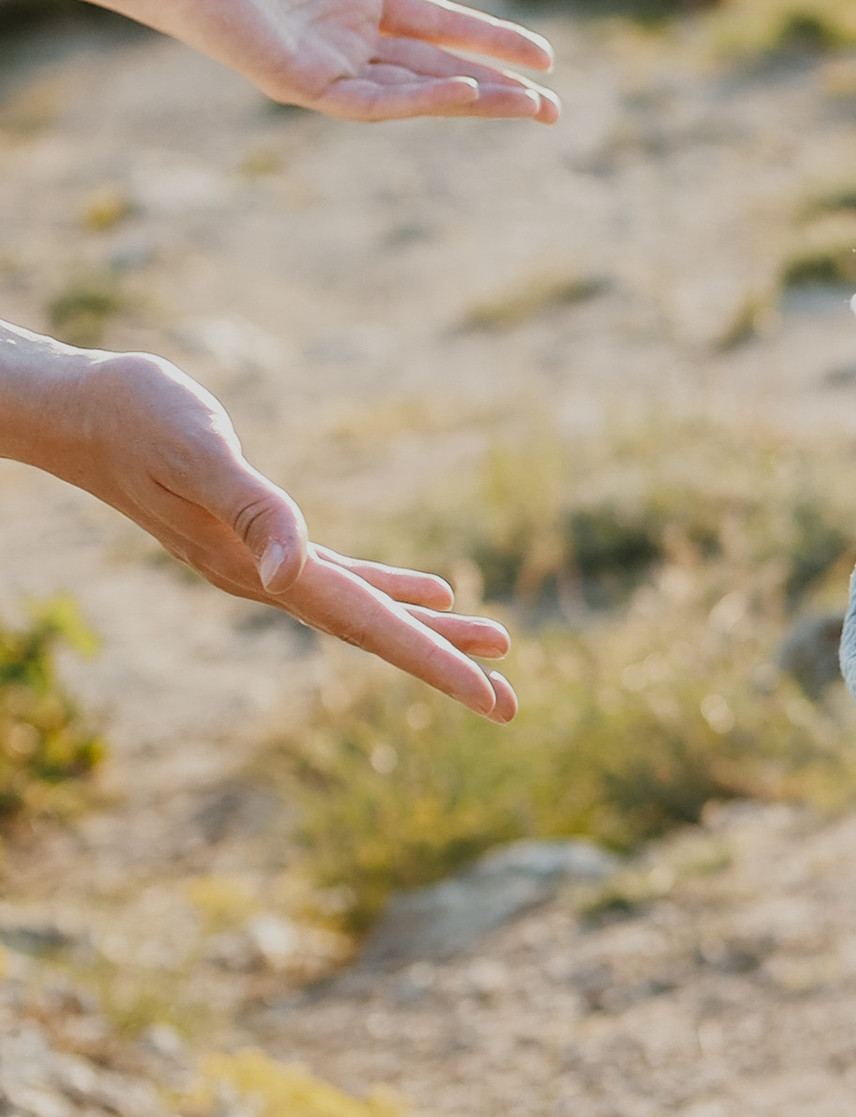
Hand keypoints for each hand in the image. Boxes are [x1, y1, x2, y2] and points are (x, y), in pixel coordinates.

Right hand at [1, 332, 515, 716]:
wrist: (83, 411)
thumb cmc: (140, 421)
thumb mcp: (202, 456)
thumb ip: (251, 511)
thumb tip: (289, 573)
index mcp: (260, 570)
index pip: (366, 627)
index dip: (433, 662)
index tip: (493, 699)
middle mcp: (265, 580)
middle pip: (375, 634)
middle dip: (445, 667)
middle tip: (511, 705)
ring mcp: (261, 564)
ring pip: (367, 608)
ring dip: (428, 631)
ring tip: (494, 647)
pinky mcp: (260, 535)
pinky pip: (344, 577)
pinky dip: (389, 588)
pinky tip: (431, 589)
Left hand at [122, 0, 558, 121]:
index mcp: (346, 1)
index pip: (433, 26)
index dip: (487, 39)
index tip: (544, 54)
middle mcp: (340, 39)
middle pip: (436, 69)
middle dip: (498, 89)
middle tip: (556, 107)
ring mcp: (321, 63)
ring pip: (413, 91)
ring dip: (475, 102)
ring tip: (533, 107)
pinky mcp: (297, 80)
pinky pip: (369, 100)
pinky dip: (419, 101)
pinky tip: (467, 94)